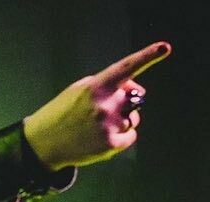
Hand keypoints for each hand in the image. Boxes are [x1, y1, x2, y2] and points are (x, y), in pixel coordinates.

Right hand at [23, 42, 170, 169]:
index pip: (126, 68)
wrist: (45, 142)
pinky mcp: (110, 144)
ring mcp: (108, 125)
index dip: (147, 56)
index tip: (165, 48)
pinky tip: (102, 137)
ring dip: (122, 120)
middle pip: (133, 97)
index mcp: (95, 86)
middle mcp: (104, 104)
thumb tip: (136, 90)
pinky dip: (123, 136)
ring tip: (97, 126)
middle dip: (125, 101)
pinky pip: (131, 135)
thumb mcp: (81, 89)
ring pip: (133, 118)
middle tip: (104, 110)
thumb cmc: (65, 112)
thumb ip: (109, 84)